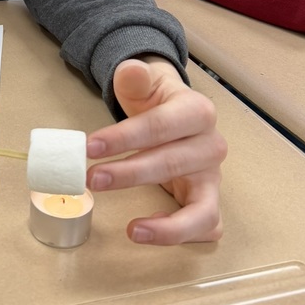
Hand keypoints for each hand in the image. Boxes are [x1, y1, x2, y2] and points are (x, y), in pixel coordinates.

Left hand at [85, 57, 225, 244]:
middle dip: (130, 174)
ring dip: (168, 225)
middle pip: (172, 163)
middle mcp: (211, 146)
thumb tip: (129, 70)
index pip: (160, 126)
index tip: (90, 146)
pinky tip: (149, 232)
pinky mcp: (209, 201)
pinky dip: (183, 235)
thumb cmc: (157, 102)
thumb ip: (135, 77)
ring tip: (133, 230)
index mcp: (197, 112)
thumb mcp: (145, 84)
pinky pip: (206, 226)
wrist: (177, 112)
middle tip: (92, 179)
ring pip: (203, 208)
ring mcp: (213, 178)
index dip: (125, 137)